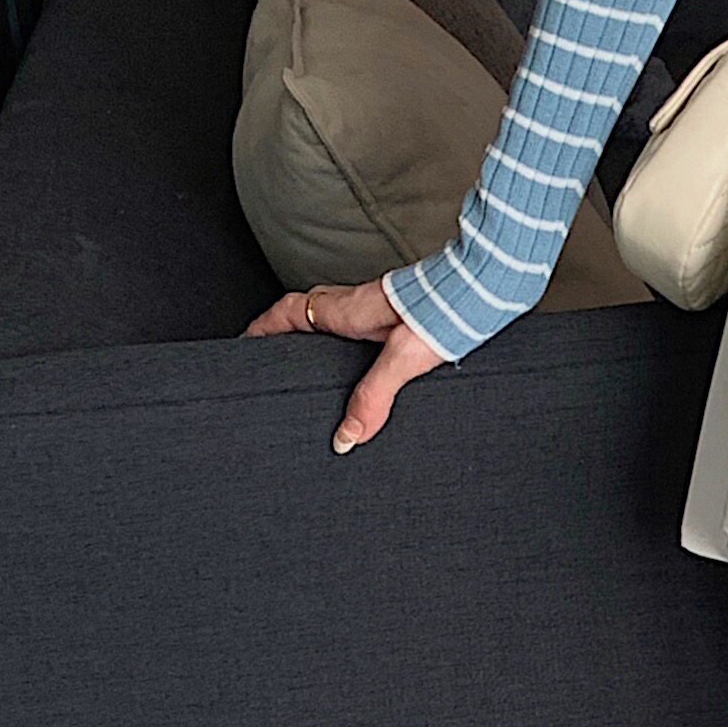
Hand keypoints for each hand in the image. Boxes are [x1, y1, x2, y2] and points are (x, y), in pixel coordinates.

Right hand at [243, 277, 450, 452]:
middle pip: (305, 312)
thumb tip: (347, 436)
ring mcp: (377, 306)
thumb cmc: (445, 314)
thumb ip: (373, 398)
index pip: (290, 311)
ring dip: (314, 331)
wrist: (481, 289)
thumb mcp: (402, 362)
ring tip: (305, 361)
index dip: (264, 327)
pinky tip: (359, 359)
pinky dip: (345, 336)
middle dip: (282, 331)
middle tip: (268, 355)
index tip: (245, 343)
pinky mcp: (398, 312)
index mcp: (346, 311)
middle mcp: (356, 304)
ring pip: (331, 315)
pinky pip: (357, 321)